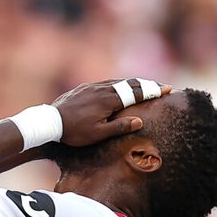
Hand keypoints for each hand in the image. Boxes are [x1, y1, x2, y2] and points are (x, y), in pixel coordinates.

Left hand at [51, 78, 171, 146]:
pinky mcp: (84, 88)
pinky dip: (118, 83)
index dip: (152, 91)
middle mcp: (102, 89)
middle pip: (129, 83)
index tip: (167, 89)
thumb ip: (119, 127)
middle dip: (147, 84)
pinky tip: (119, 86)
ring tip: (144, 85)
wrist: (49, 121)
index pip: (136, 93)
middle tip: (161, 85)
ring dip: (133, 83)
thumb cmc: (74, 132)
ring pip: (117, 81)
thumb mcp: (98, 134)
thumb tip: (139, 121)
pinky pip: (106, 82)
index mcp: (109, 100)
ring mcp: (92, 86)